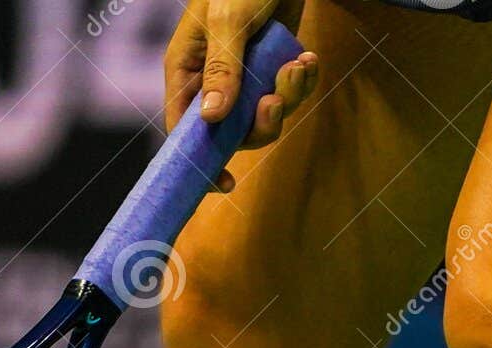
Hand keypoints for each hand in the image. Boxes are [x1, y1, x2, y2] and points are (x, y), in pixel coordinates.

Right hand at [164, 0, 318, 189]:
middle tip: (275, 101)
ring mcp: (246, 77)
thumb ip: (222, 69)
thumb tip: (211, 119)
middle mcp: (214, 80)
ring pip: (265, 117)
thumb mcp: (228, 21)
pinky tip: (308, 59)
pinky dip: (302, 81)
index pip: (183, 131)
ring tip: (299, 66)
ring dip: (288, 98)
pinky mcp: (273, 68)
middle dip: (261, 124)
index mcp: (188, 69)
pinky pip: (288, 95)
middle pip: (232, 133)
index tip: (225, 182)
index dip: (202, 161)